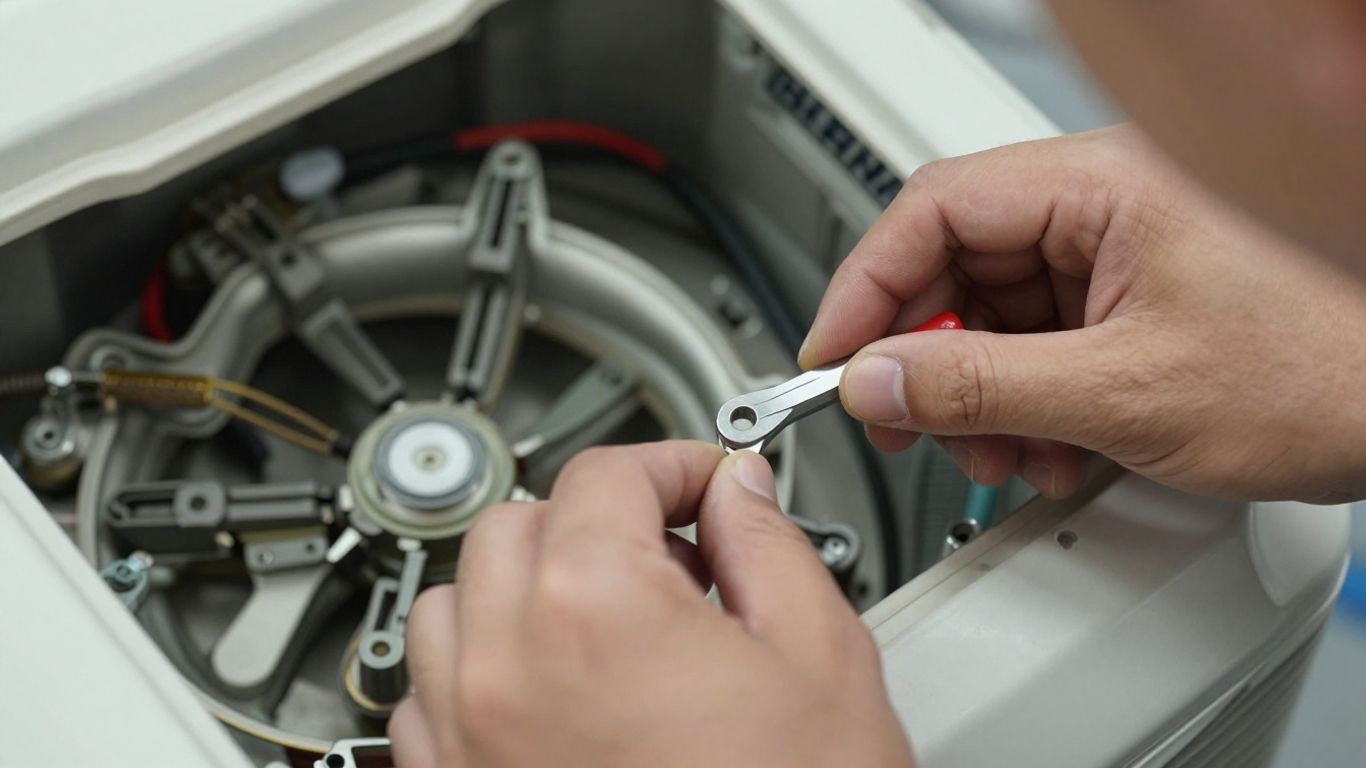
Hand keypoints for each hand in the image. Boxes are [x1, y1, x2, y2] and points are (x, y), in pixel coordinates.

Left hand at [389, 441, 912, 766]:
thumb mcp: (821, 660)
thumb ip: (769, 547)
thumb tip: (737, 494)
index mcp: (596, 611)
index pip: (606, 476)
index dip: (670, 465)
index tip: (703, 485)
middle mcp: (505, 670)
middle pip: (514, 524)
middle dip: (593, 519)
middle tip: (667, 554)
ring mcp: (464, 743)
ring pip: (450, 604)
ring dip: (520, 587)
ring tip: (602, 620)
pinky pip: (425, 701)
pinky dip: (478, 672)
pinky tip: (551, 696)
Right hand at [802, 125, 1365, 502]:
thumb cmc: (1333, 368)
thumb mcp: (1126, 393)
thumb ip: (981, 387)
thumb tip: (876, 382)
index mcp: (1102, 185)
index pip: (934, 210)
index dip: (867, 288)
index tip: (833, 358)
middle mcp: (1105, 205)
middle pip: (956, 266)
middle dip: (929, 361)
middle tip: (907, 425)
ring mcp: (1119, 253)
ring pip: (994, 314)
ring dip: (982, 397)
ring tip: (1008, 454)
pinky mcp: (1133, 298)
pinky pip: (1042, 341)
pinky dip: (1029, 403)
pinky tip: (1054, 448)